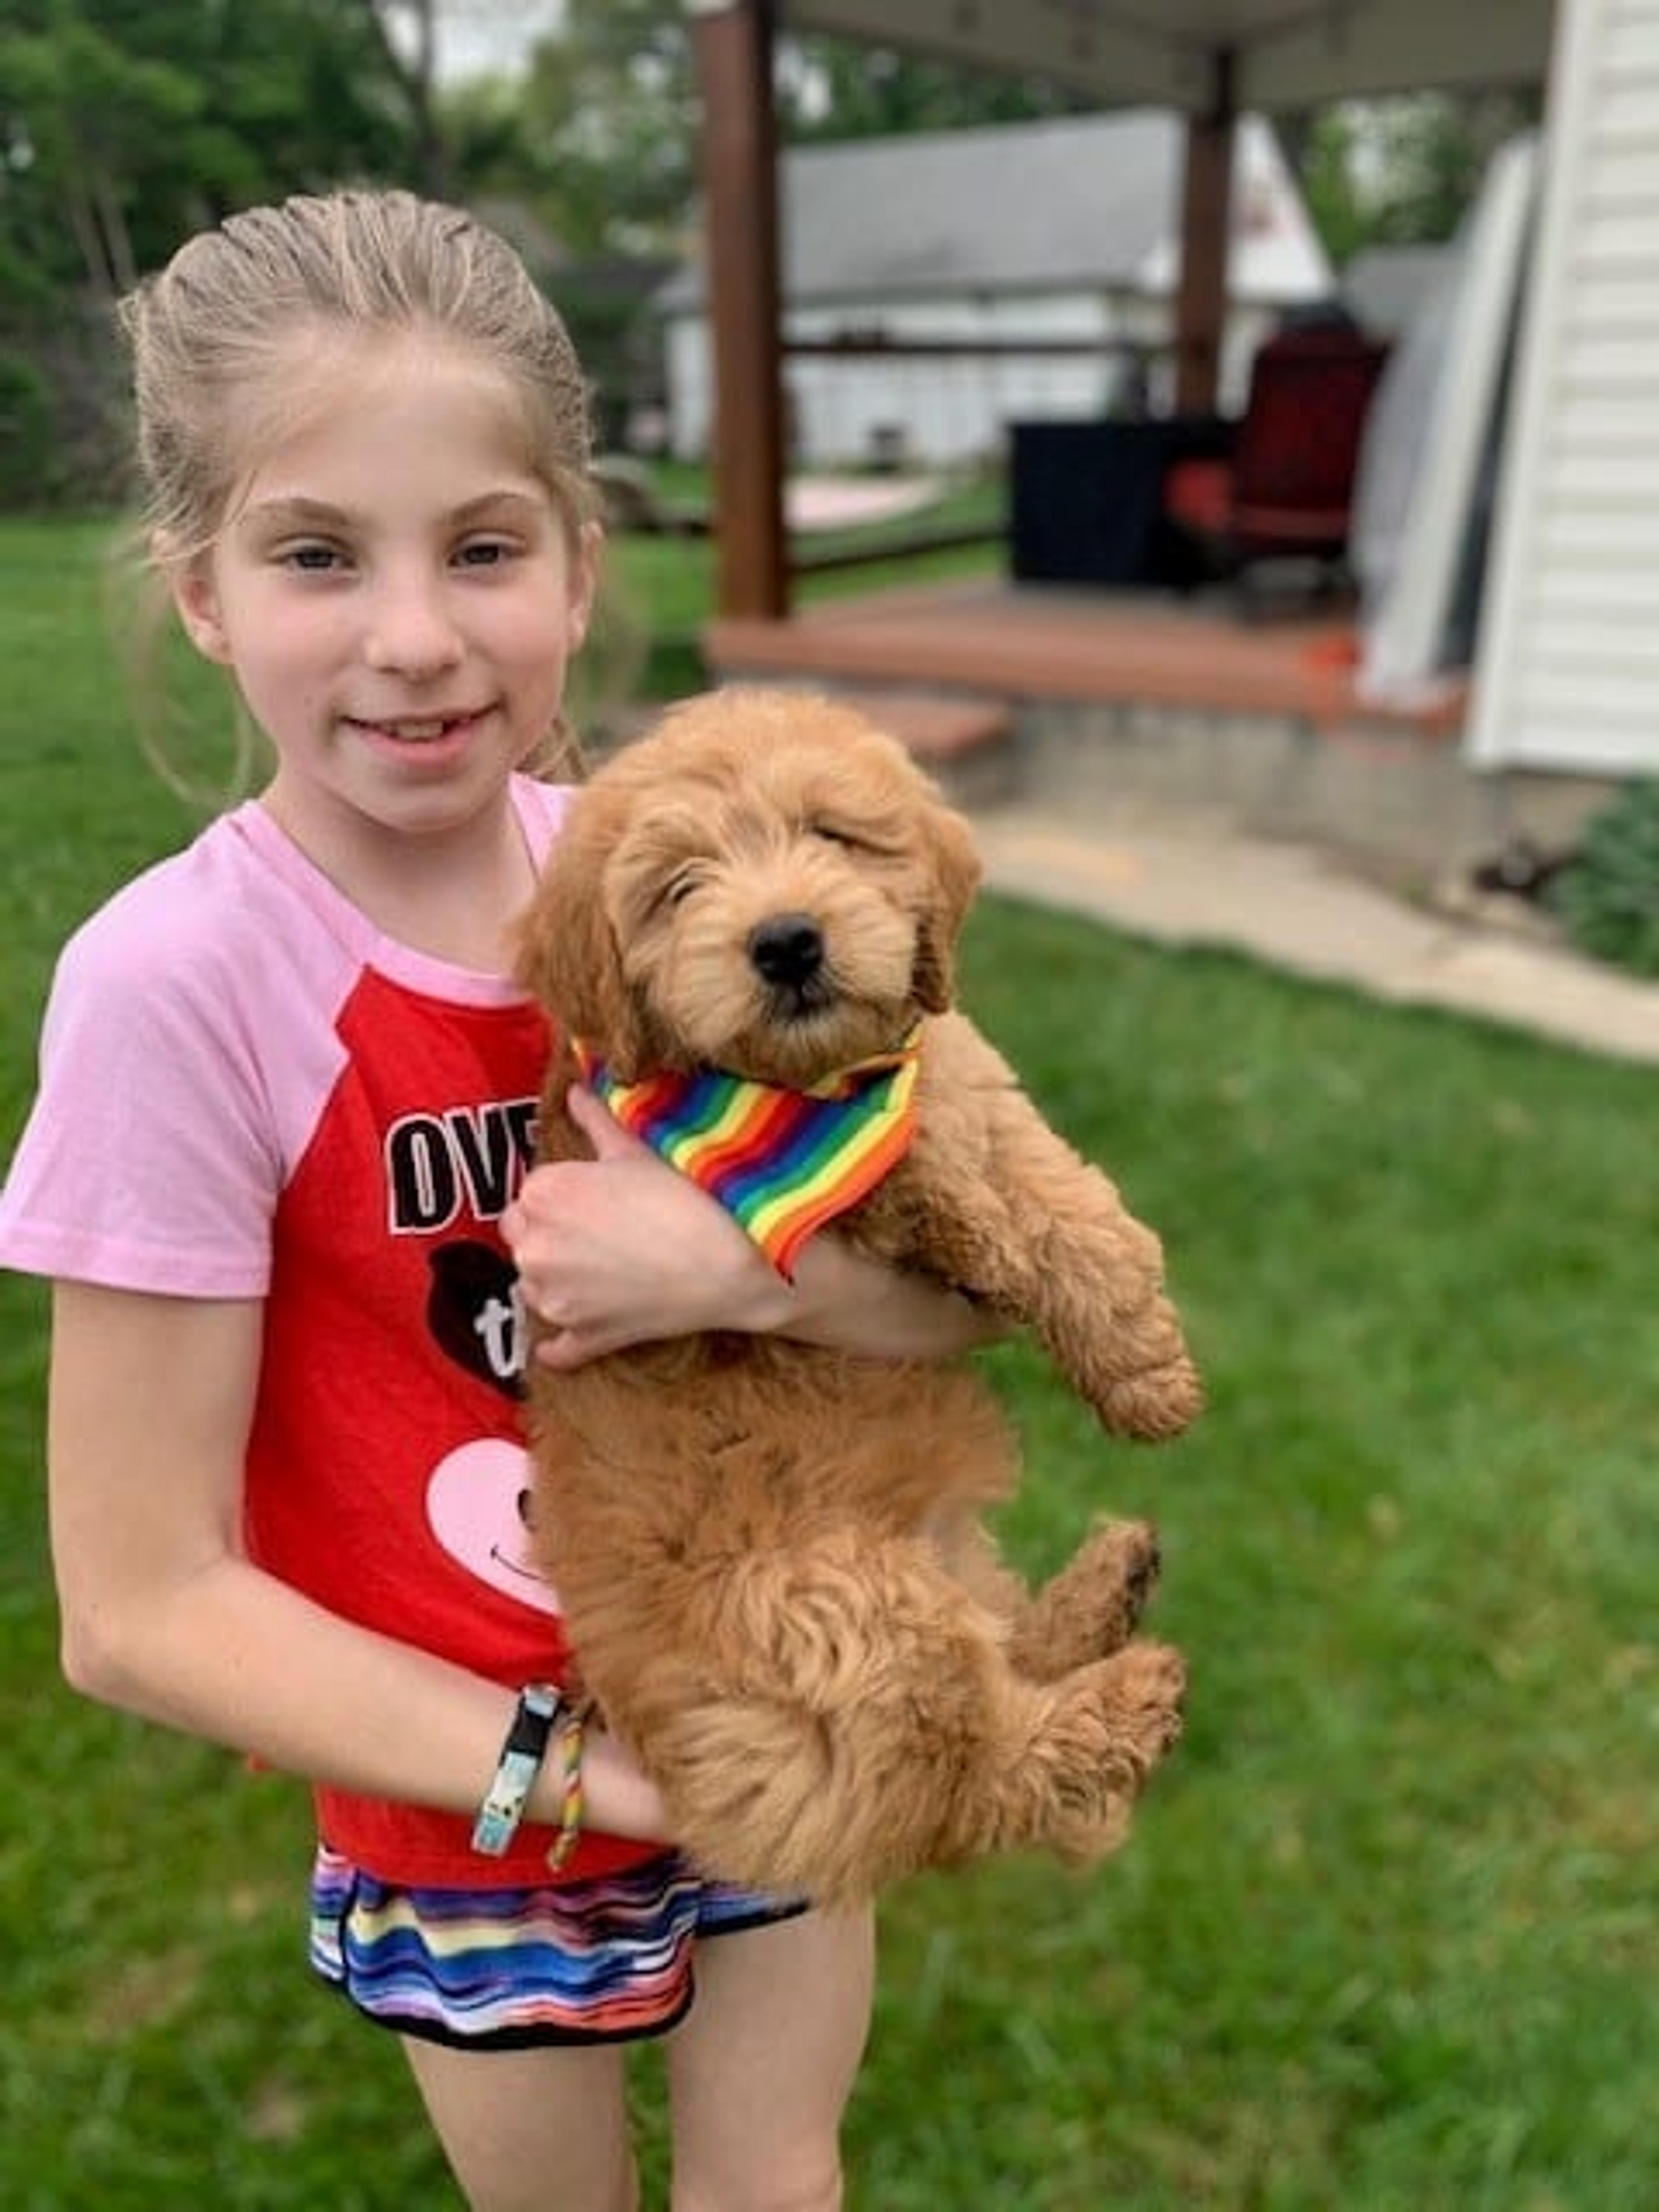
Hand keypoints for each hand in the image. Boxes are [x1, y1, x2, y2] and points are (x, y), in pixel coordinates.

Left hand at [503, 1086, 792, 1366]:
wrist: (733, 1262)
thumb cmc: (688, 1197)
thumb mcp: (639, 1150)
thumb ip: (597, 1121)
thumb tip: (577, 1090)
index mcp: (543, 1194)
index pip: (530, 1191)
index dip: (561, 1193)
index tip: (592, 1196)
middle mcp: (535, 1249)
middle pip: (522, 1237)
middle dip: (550, 1232)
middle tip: (598, 1229)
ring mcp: (556, 1299)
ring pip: (534, 1286)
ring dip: (556, 1278)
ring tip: (604, 1266)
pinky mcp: (582, 1337)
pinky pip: (556, 1348)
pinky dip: (559, 1344)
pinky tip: (569, 1334)